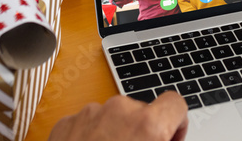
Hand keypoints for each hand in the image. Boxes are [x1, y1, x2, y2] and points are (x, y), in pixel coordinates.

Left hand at [49, 92, 187, 140]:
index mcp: (147, 125)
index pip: (175, 104)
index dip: (176, 123)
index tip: (168, 139)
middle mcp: (119, 112)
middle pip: (142, 111)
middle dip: (141, 134)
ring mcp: (89, 114)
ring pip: (112, 117)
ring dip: (114, 136)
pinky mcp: (66, 123)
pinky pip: (87, 124)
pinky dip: (90, 139)